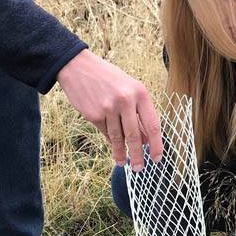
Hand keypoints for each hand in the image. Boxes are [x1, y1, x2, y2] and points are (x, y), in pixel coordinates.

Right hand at [58, 50, 163, 169]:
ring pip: (118, 137)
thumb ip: (138, 112)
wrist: (78, 67)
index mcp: (140, 92)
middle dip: (138, 155)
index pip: (153, 124)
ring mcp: (108, 108)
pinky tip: (112, 144)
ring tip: (123, 162)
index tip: (156, 158)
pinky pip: (105, 132)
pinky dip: (109, 139)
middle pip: (135, 135)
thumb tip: (144, 140)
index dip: (156, 144)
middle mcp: (125, 100)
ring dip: (121, 153)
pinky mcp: (93, 114)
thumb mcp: (129, 89)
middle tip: (139, 169)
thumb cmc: (108, 79)